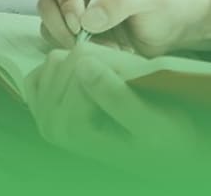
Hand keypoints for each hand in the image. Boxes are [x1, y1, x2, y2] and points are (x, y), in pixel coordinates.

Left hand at [24, 43, 202, 173]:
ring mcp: (43, 114)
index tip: (134, 85)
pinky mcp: (43, 103)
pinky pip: (46, 66)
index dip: (112, 66)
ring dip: (87, 63)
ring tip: (112, 85)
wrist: (167, 151)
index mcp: (71, 130)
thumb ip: (117, 97)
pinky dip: (68, 64)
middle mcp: (49, 124)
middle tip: (125, 85)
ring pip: (56, 59)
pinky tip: (90, 79)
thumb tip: (84, 65)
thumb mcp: (151, 122)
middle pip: (64, 63)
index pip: (79, 69)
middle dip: (98, 64)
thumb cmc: (166, 139)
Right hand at [37, 0, 210, 55]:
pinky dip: (68, 46)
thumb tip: (88, 20)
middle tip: (82, 40)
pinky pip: (54, 35)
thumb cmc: (166, 3)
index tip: (80, 21)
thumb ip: (121, 1)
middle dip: (61, 21)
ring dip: (64, 36)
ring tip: (95, 47)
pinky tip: (94, 50)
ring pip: (47, 17)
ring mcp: (72, 0)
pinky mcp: (71, 23)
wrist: (173, 28)